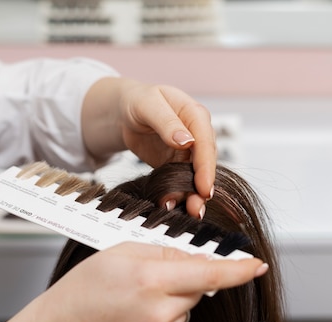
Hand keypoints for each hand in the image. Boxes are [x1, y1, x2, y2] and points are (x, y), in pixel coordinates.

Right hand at [34, 242, 266, 321]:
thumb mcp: (122, 252)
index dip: (237, 270)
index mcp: (152, 279)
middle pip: (197, 287)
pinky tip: (137, 315)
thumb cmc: (86, 288)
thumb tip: (198, 258)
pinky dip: (163, 317)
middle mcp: (160, 311)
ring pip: (186, 307)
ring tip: (136, 299)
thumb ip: (166, 252)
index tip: (257, 265)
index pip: (209, 273)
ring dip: (172, 298)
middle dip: (185, 277)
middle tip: (151, 275)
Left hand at [81, 77, 215, 217]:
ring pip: (196, 176)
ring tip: (190, 212)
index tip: (204, 186)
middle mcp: (197, 135)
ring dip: (194, 195)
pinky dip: (179, 194)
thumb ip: (167, 122)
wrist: (125, 111)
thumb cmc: (138, 101)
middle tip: (197, 207)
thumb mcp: (148, 105)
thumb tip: (187, 141)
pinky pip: (182, 181)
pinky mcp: (178, 164)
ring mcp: (189, 152)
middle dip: (203, 186)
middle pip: (206, 163)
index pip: (206, 142)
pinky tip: (172, 205)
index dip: (206, 166)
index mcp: (195, 115)